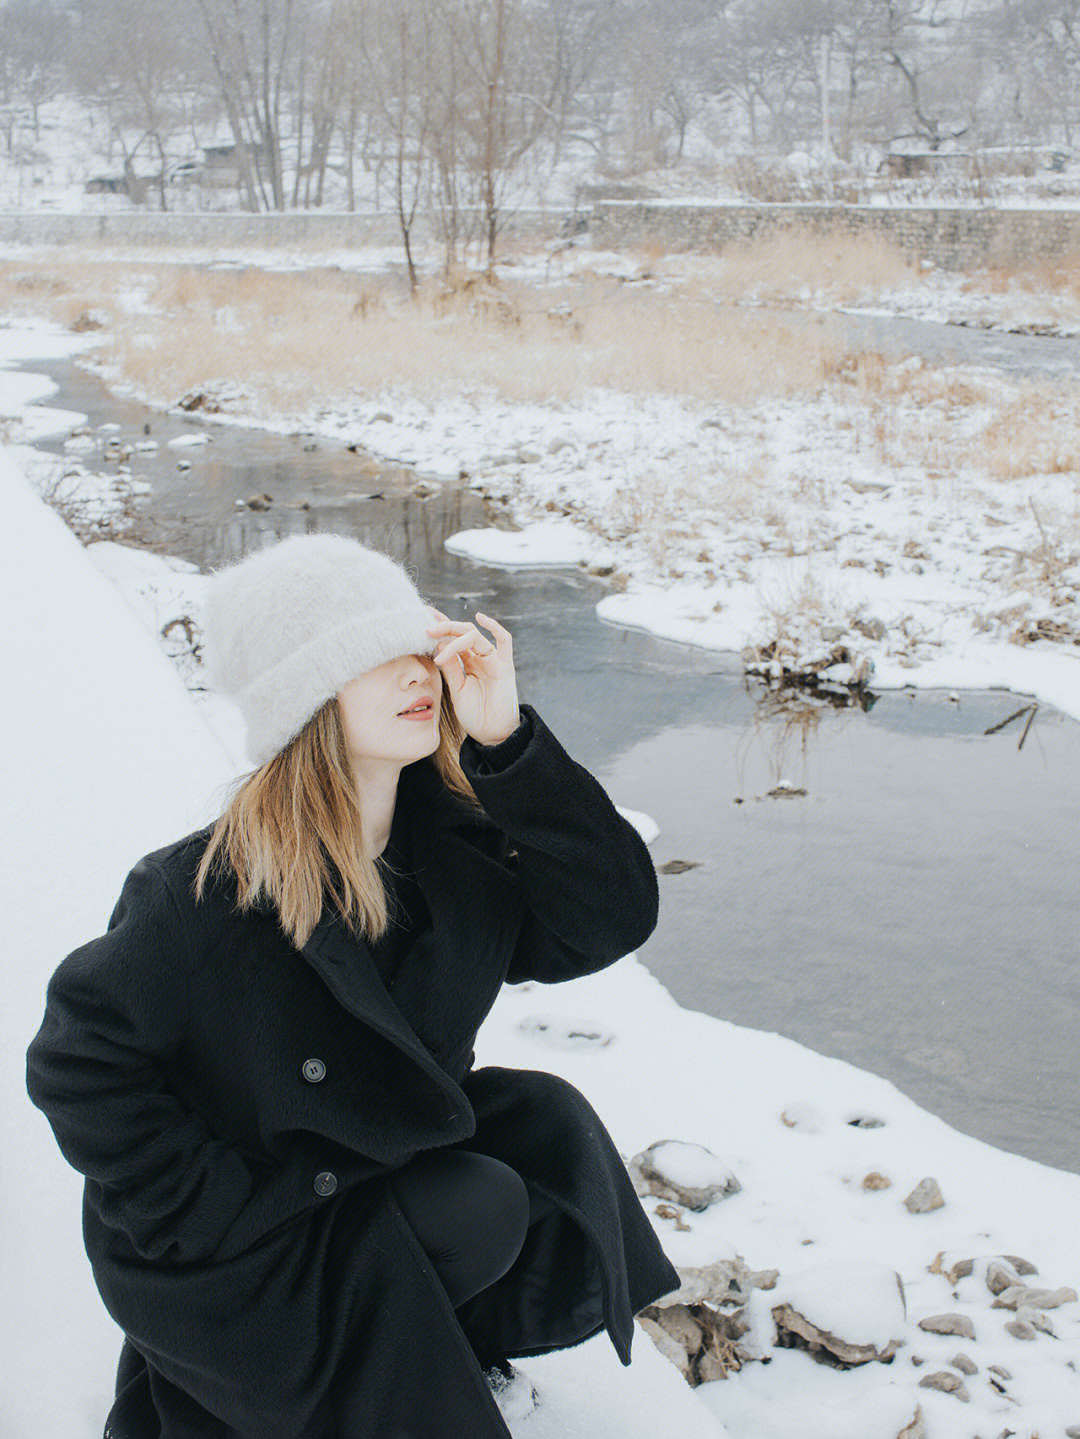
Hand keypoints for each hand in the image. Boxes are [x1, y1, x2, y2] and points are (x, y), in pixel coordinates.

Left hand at [425, 607, 520, 745]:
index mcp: (468, 663)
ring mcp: (493, 660)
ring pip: (474, 636)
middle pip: (462, 633)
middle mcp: (481, 658)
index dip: (441, 627)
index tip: (423, 616)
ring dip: (454, 634)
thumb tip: (439, 644)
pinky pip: (505, 641)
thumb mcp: (457, 689)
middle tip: (426, 629)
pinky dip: (494, 627)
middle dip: (444, 627)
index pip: (454, 638)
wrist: (492, 735)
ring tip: (436, 637)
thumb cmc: (475, 715)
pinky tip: (480, 618)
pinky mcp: (504, 666)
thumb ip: (451, 668)